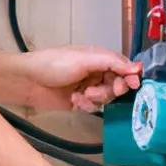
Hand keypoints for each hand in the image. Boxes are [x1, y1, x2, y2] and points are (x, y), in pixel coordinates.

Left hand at [21, 46, 141, 111]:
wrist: (28, 81)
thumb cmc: (55, 64)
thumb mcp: (85, 59)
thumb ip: (112, 62)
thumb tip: (137, 67)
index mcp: (98, 58)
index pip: (123, 67)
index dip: (130, 76)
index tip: (134, 85)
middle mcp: (95, 72)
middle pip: (117, 84)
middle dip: (110, 89)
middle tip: (99, 91)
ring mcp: (88, 88)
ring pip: (106, 98)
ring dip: (96, 98)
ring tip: (82, 95)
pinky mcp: (80, 102)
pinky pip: (93, 107)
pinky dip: (86, 105)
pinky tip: (75, 100)